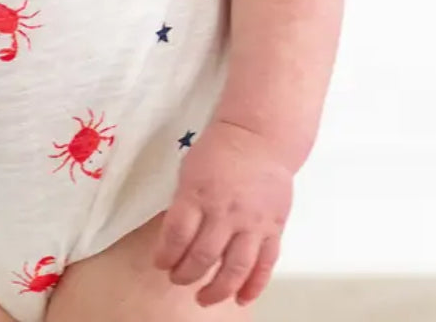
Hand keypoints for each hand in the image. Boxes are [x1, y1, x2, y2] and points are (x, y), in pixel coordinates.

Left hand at [153, 120, 293, 307]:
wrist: (259, 137)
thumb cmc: (219, 151)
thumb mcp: (189, 170)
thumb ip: (184, 203)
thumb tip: (175, 238)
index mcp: (199, 193)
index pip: (177, 235)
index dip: (166, 255)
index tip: (161, 263)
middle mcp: (226, 211)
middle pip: (203, 256)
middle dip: (185, 274)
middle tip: (178, 278)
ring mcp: (252, 221)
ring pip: (235, 268)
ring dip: (217, 289)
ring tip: (204, 298)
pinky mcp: (274, 227)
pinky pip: (265, 264)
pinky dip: (253, 286)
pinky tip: (240, 298)